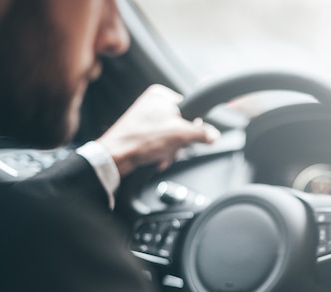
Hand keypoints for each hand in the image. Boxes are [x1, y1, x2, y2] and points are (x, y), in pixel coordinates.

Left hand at [96, 84, 219, 175]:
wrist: (115, 156)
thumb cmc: (139, 139)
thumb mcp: (179, 134)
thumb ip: (202, 134)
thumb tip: (214, 135)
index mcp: (161, 95)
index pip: (190, 110)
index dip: (191, 127)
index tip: (185, 136)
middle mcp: (153, 104)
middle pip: (182, 125)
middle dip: (179, 142)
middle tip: (171, 146)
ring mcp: (147, 118)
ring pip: (172, 136)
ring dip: (170, 149)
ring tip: (161, 152)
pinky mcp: (142, 132)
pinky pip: (162, 142)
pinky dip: (162, 152)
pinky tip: (155, 156)